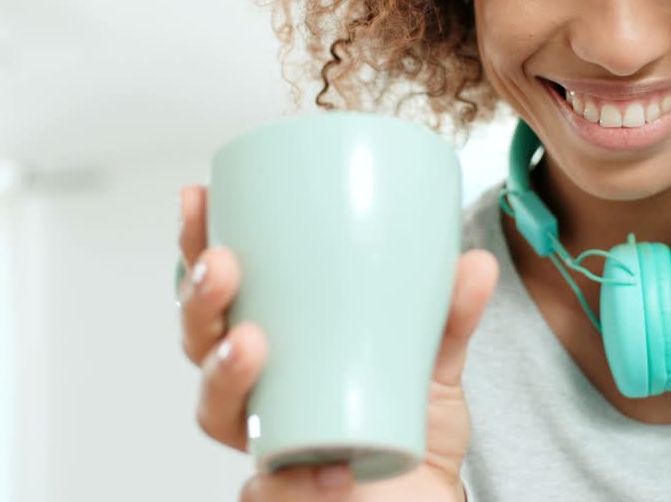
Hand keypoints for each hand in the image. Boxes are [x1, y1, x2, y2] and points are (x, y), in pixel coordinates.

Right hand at [177, 185, 497, 500]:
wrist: (424, 500)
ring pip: (214, 409)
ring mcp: (265, 441)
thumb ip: (448, 316)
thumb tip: (475, 264)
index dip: (195, 245)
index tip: (197, 199)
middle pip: (199, 341)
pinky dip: (290, 483)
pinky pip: (267, 492)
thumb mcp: (432, 361)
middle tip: (223, 265)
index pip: (221, 288)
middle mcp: (256, 390)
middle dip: (200, 299)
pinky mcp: (286, 496)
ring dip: (223, 371)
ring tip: (250, 341)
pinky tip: (331, 470)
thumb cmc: (409, 427)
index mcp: (275, 341)